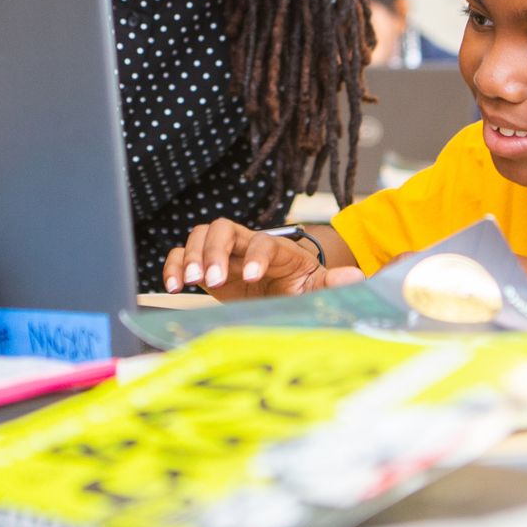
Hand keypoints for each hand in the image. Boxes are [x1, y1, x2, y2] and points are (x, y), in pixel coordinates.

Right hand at [162, 219, 361, 301]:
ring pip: (199, 236)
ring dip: (190, 256)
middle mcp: (247, 246)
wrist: (286, 297)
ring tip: (189, 281)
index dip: (255, 255)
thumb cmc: (302, 290)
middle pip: (224, 228)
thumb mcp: (320, 289)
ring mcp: (224, 255)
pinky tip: (173, 285)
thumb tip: (354, 277)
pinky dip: (173, 265)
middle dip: (214, 251)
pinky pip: (181, 256)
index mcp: (277, 250)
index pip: (263, 241)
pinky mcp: (205, 269)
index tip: (250, 277)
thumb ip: (333, 284)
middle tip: (212, 279)